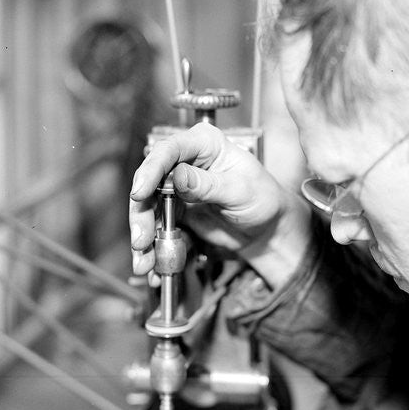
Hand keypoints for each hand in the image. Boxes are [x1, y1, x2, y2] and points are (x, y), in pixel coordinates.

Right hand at [129, 122, 305, 282]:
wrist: (267, 229)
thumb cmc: (264, 199)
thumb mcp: (242, 190)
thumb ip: (209, 185)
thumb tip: (179, 176)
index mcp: (205, 144)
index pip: (169, 150)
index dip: (150, 170)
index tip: (140, 192)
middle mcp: (185, 162)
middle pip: (150, 182)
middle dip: (142, 213)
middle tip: (142, 239)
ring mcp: (177, 189)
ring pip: (148, 209)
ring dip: (144, 236)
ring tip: (146, 261)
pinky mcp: (175, 212)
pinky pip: (157, 229)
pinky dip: (154, 248)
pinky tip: (154, 265)